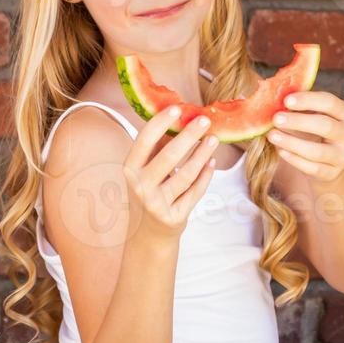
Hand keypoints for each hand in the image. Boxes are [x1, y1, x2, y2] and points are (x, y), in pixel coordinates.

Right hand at [123, 105, 218, 244]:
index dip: (160, 123)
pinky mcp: (174, 217)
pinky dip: (206, 176)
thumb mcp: (144, 171)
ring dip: (202, 154)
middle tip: (204, 120)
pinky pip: (195, 192)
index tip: (177, 108)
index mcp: (130, 169)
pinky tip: (212, 162)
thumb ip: (157, 147)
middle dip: (188, 136)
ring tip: (213, 139)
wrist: (147, 234)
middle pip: (168, 157)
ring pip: (186, 175)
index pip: (144, 141)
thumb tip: (178, 119)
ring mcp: (157, 204)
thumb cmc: (148, 192)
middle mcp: (140, 187)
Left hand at [267, 90, 343, 183]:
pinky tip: (280, 151)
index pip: (330, 103)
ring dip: (292, 142)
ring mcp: (343, 156)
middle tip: (276, 118)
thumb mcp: (312, 116)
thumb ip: (299, 107)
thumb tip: (272, 97)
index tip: (286, 100)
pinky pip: (313, 168)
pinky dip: (295, 160)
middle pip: (326, 126)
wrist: (327, 163)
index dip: (308, 100)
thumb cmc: (314, 131)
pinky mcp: (332, 173)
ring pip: (318, 151)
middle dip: (299, 121)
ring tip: (272, 135)